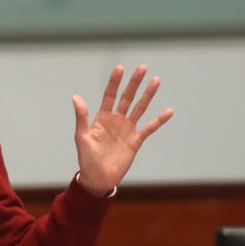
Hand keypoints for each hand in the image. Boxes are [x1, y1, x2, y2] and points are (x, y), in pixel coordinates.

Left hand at [72, 64, 172, 195]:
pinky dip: (159, 120)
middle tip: (142, 67)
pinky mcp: (136, 141)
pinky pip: (149, 128)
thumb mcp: (82, 137)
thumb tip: (76, 97)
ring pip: (139, 108)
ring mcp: (127, 129)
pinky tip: (168, 111)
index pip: (110, 95)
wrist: (98, 178)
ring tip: (156, 80)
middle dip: (134, 83)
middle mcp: (116, 120)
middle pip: (127, 97)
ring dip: (148, 95)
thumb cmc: (86, 158)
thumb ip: (82, 117)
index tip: (120, 68)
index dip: (114, 82)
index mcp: (102, 118)